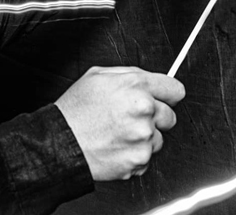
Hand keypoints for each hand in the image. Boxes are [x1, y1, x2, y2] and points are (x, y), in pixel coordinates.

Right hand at [55, 66, 184, 180]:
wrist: (60, 142)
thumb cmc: (75, 110)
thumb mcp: (97, 76)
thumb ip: (129, 74)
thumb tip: (149, 79)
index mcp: (136, 87)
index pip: (175, 90)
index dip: (168, 94)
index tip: (165, 99)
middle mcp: (144, 111)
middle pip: (170, 117)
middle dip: (155, 118)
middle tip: (130, 120)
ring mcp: (143, 138)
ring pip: (159, 139)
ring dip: (143, 138)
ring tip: (118, 134)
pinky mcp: (139, 160)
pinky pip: (146, 158)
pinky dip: (134, 155)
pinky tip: (116, 147)